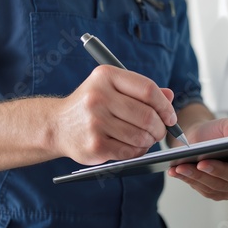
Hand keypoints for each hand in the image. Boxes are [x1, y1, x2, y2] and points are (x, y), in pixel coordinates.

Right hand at [53, 65, 175, 164]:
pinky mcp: (94, 145)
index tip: (170, 116)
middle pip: (147, 115)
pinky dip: (138, 152)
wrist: (57, 125)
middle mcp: (98, 96)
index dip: (165, 105)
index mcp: (105, 76)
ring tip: (146, 139)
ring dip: (150, 141)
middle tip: (160, 131)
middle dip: (160, 127)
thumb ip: (140, 90)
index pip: (147, 89)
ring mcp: (95, 122)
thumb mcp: (112, 88)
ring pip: (140, 136)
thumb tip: (169, 96)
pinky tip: (135, 147)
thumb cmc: (91, 105)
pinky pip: (129, 151)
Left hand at [168, 118, 227, 199]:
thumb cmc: (215, 132)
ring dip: (196, 176)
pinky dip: (188, 180)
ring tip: (180, 167)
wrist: (198, 141)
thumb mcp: (224, 124)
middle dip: (216, 170)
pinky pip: (203, 189)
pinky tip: (176, 171)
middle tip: (200, 163)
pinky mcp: (217, 193)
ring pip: (216, 186)